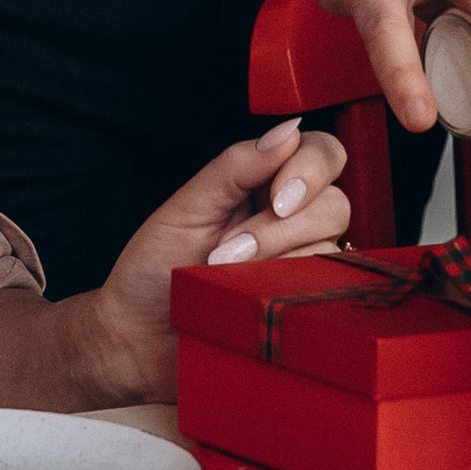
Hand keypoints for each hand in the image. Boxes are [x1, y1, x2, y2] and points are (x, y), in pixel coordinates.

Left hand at [76, 121, 350, 403]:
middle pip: (335, 204)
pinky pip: (327, 297)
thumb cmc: (154, 270)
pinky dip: (292, 296)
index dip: (311, 170)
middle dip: (282, 228)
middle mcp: (294, 224)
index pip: (322, 155)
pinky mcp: (303, 313)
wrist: (135, 338)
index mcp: (266, 186)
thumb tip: (289, 131)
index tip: (276, 197)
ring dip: (277, 264)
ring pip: (331, 251)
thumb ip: (236, 167)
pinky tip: (255, 304)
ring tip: (225, 280)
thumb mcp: (187, 208)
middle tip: (228, 252)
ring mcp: (302, 270)